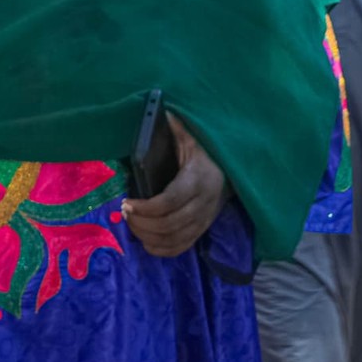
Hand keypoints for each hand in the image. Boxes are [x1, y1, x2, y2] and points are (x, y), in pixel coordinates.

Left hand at [123, 114, 226, 257]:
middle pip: (169, 224)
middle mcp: (203, 203)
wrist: (235, 169)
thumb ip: (178, 127)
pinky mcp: (203, 229)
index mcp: (199, 179)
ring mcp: (205, 219)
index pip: (170, 201)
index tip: (127, 202)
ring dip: (148, 236)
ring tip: (132, 223)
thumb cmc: (208, 151)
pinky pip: (182, 247)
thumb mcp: (194, 136)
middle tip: (125, 212)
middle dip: (142, 222)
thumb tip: (163, 112)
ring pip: (174, 239)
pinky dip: (162, 249)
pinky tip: (146, 242)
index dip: (146, 207)